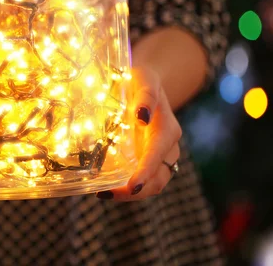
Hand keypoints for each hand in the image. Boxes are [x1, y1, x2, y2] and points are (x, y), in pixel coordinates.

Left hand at [97, 66, 181, 200]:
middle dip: (136, 191)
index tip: (132, 186)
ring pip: (152, 184)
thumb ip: (145, 96)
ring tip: (104, 193)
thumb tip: (143, 117)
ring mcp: (159, 156)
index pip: (157, 157)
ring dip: (130, 194)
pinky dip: (127, 187)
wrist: (146, 83)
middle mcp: (167, 147)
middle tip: (106, 193)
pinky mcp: (147, 159)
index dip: (145, 173)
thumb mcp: (144, 79)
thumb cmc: (141, 80)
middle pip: (158, 179)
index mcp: (167, 130)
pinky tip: (106, 185)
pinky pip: (142, 179)